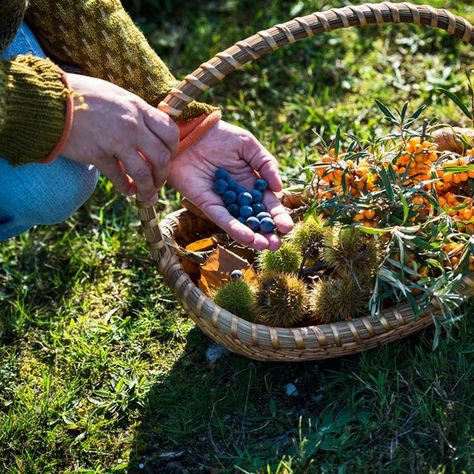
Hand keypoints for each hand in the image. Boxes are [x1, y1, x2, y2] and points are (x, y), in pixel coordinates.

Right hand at [62, 74, 178, 204]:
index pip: (170, 132)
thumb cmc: (81, 95)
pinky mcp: (98, 155)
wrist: (49, 100)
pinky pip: (119, 178)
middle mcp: (131, 125)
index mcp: (138, 107)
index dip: (173, 149)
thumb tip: (149, 128)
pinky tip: (127, 191)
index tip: (168, 158)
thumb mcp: (116, 95)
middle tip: (158, 182)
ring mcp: (115, 141)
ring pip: (143, 173)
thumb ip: (135, 112)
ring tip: (147, 195)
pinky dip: (126, 188)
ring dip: (148, 188)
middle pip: (162, 157)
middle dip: (163, 175)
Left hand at [168, 120, 293, 249]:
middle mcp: (239, 197)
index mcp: (252, 184)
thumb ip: (266, 164)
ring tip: (265, 246)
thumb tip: (279, 188)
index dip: (277, 216)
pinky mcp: (207, 204)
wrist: (190, 133)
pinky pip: (223, 219)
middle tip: (277, 244)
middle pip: (256, 219)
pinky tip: (247, 238)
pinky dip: (235, 229)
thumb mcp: (248, 146)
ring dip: (253, 236)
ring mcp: (224, 202)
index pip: (268, 204)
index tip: (286, 228)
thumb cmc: (220, 136)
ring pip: (241, 224)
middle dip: (267, 232)